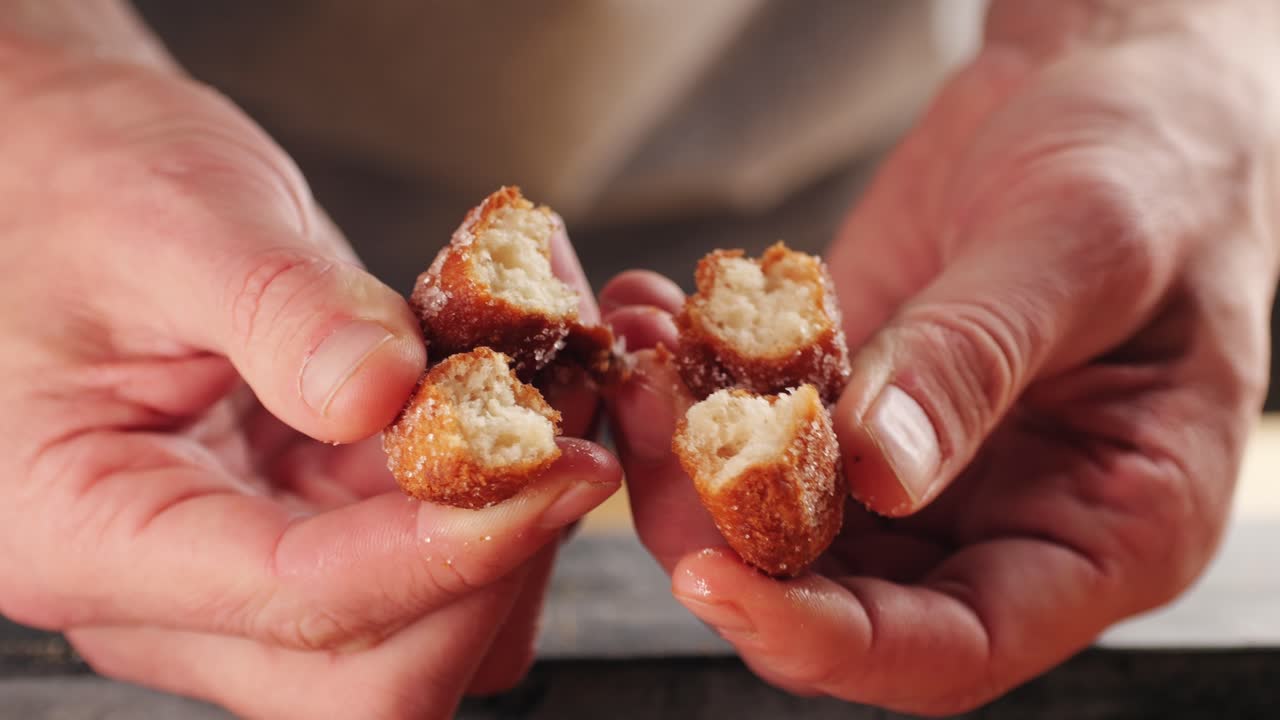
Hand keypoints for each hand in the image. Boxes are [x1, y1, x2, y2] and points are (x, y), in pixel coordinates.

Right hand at [0, 37, 618, 718]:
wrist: (66, 177)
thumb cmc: (80, 186)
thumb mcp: (173, 220)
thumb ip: (276, 308)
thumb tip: (383, 393)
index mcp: (87, 530)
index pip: (298, 601)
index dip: (448, 550)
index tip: (556, 467)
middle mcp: (163, 592)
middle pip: (369, 675)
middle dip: (494, 569)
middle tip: (571, 443)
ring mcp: (237, 573)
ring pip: (416, 643)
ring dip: (510, 544)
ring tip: (554, 409)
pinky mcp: (302, 532)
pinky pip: (424, 575)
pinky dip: (492, 506)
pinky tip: (516, 406)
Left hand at [605, 5, 1278, 713]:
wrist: (1106, 80)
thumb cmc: (1154, 160)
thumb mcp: (1082, 247)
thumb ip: (974, 361)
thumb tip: (874, 473)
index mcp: (1106, 532)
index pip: (953, 650)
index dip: (827, 639)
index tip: (716, 578)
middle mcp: (1004, 519)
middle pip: (842, 594)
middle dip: (724, 531)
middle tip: (648, 434)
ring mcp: (923, 462)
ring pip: (781, 512)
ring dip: (691, 451)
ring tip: (642, 361)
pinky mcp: (859, 395)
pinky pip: (765, 419)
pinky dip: (702, 380)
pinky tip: (658, 313)